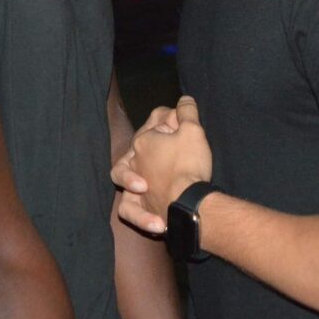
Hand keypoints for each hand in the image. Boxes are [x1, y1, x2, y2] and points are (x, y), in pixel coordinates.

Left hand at [113, 97, 212, 232]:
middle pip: (140, 151)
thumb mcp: (193, 129)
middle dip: (156, 149)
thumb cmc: (189, 163)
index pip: (156, 130)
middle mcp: (133, 163)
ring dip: (137, 179)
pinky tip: (155, 220)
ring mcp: (133, 187)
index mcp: (142, 141)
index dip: (173, 129)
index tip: (188, 135)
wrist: (190, 204)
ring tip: (152, 184)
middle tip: (175, 156)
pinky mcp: (139, 209)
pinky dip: (140, 214)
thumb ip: (187, 111)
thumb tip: (184, 99)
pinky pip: (130, 209)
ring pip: (125, 179)